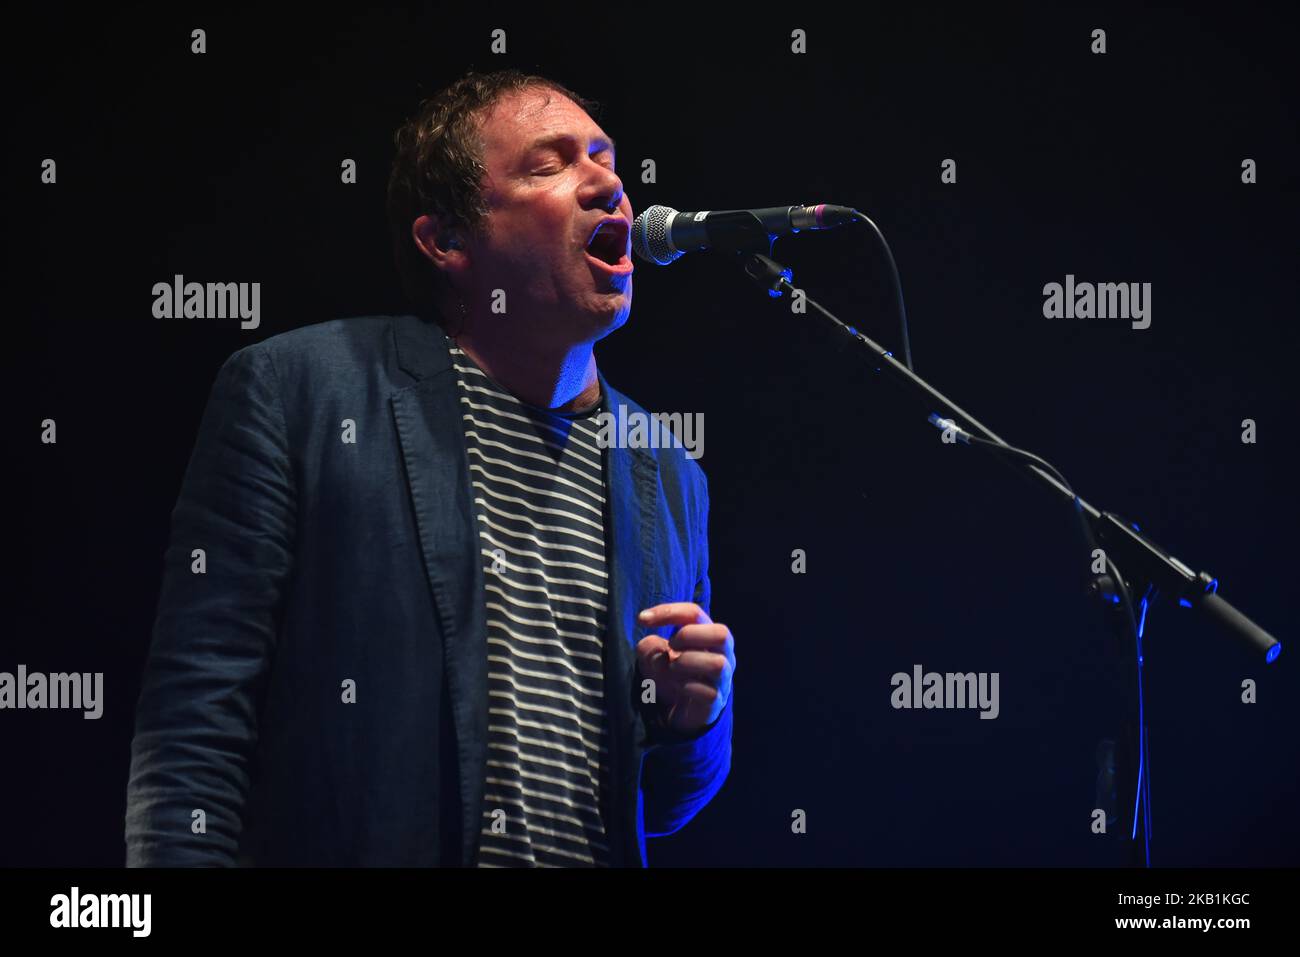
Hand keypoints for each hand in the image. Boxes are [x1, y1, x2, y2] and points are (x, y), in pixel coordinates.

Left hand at [635, 602, 734, 734]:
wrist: (677, 710)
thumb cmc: (670, 674)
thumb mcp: (652, 656)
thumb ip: (649, 647)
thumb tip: (655, 648)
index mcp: (707, 635)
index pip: (694, 613)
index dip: (668, 612)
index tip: (642, 619)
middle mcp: (721, 654)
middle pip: (722, 633)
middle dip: (689, 636)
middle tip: (670, 646)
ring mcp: (722, 678)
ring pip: (717, 664)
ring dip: (687, 663)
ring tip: (672, 668)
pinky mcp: (716, 700)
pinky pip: (709, 692)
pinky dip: (687, 687)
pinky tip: (677, 687)